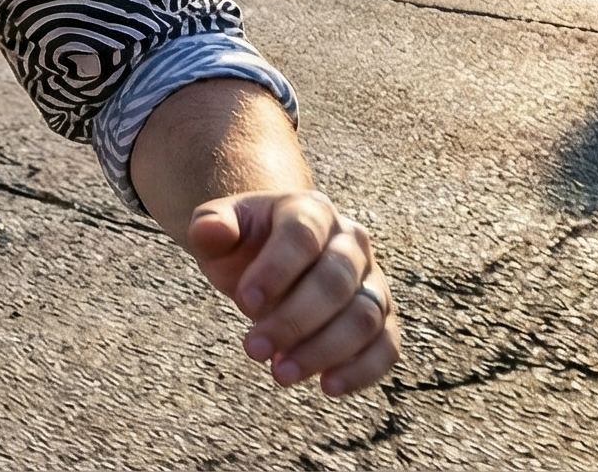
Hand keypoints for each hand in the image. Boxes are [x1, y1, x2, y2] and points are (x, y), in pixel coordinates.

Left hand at [184, 190, 401, 396]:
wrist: (271, 258)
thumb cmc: (244, 244)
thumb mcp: (219, 228)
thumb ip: (211, 227)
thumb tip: (211, 231)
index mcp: (312, 211)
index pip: (302, 237)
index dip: (276, 271)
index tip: (245, 305)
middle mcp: (352, 242)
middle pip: (335, 282)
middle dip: (294, 321)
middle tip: (253, 350)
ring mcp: (372, 281)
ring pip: (364, 317)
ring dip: (323, 351)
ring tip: (280, 374)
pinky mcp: (382, 319)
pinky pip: (386, 346)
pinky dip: (363, 370)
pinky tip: (328, 386)